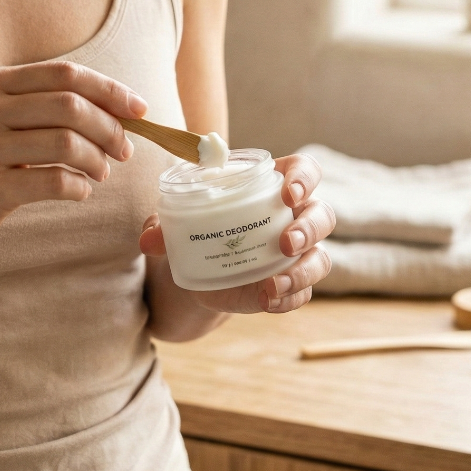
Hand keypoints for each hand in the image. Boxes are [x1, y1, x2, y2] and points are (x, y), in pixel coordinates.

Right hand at [0, 61, 145, 272]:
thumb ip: (38, 109)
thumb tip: (115, 108)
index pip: (64, 73)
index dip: (109, 89)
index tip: (139, 109)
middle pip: (69, 104)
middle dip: (110, 126)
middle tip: (124, 150)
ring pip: (65, 142)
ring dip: (96, 159)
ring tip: (100, 173)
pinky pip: (52, 181)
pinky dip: (77, 187)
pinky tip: (78, 192)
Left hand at [139, 152, 334, 313]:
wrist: (200, 268)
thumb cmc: (200, 226)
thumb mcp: (181, 220)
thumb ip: (165, 224)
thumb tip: (148, 238)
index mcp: (273, 184)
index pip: (305, 170)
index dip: (304, 178)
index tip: (288, 192)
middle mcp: (293, 216)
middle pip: (322, 215)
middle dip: (308, 228)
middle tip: (285, 242)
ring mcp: (298, 253)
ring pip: (320, 258)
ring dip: (304, 270)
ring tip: (275, 283)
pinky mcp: (290, 284)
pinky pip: (303, 293)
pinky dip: (289, 298)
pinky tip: (267, 300)